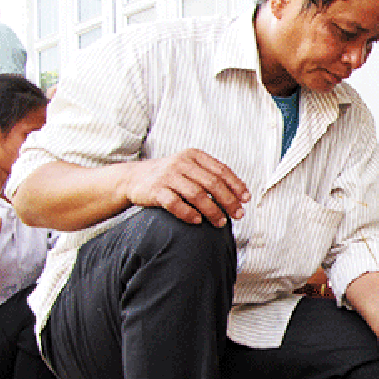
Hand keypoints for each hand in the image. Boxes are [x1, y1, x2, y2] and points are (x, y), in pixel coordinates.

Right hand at [125, 149, 249, 226]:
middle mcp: (181, 163)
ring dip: (212, 210)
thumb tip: (239, 195)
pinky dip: (188, 214)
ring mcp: (167, 176)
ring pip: (197, 194)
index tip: (246, 200)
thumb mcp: (189, 168)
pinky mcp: (155, 190)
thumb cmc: (169, 176)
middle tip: (238, 215)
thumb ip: (210, 176)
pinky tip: (197, 221)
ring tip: (220, 222)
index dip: (236, 186)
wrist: (133, 178)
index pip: (221, 170)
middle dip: (228, 201)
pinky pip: (175, 204)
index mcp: (194, 155)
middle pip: (212, 183)